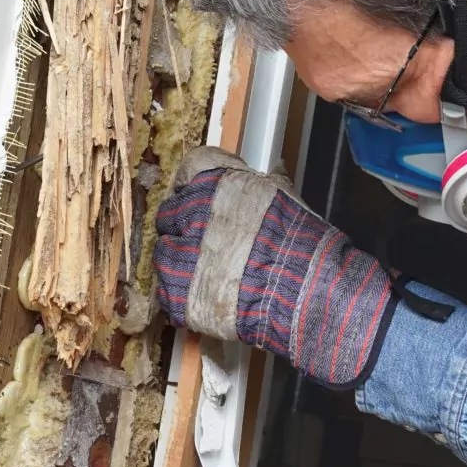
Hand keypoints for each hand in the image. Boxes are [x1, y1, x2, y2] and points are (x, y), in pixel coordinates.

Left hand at [153, 148, 395, 388]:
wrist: (302, 290)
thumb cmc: (299, 240)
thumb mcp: (286, 197)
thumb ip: (269, 182)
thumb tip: (274, 169)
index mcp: (214, 181)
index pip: (190, 169)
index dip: (196, 184)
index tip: (203, 196)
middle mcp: (189, 212)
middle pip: (170, 213)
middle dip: (184, 225)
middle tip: (206, 241)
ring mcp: (179, 255)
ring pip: (164, 253)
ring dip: (179, 261)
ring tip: (207, 274)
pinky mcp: (177, 294)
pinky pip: (167, 291)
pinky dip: (181, 295)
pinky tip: (205, 297)